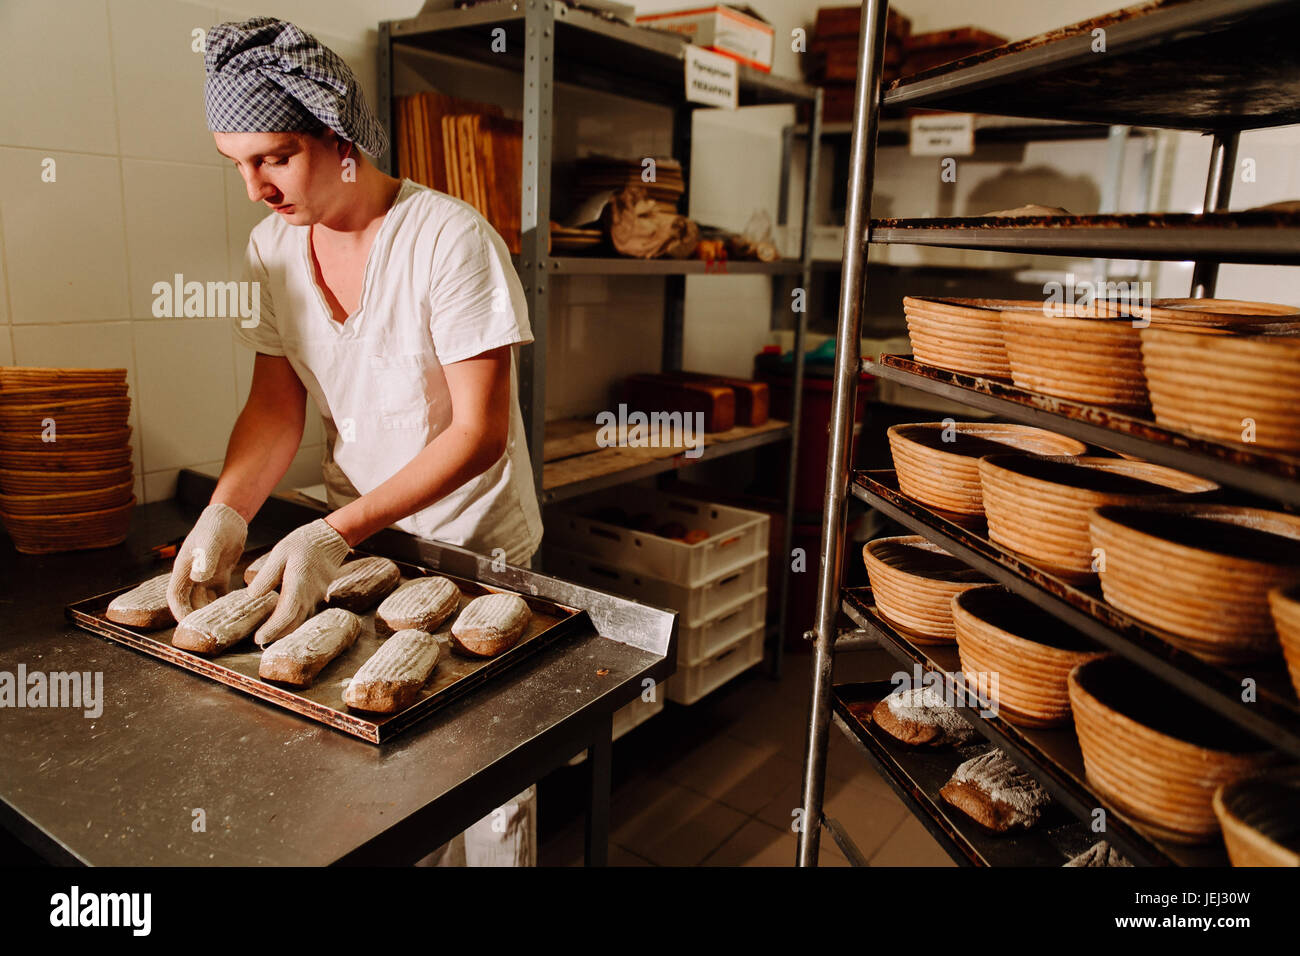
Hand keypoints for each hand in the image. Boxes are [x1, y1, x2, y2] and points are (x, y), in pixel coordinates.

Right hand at [167, 503, 247, 621]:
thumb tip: (199, 578)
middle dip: (197, 618)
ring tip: (226, 625)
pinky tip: (238, 611)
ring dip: (212, 612)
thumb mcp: (210, 541)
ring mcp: (205, 576)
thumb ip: (205, 558)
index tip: (187, 626)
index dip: (179, 612)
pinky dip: (225, 604)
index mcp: (184, 569)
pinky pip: (219, 595)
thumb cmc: (215, 526)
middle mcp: (192, 576)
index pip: (175, 596)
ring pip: (205, 600)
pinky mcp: (219, 575)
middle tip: (211, 632)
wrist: (228, 517)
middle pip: (190, 602)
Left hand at [247, 519, 349, 645]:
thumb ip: (266, 576)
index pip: (285, 615)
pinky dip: (293, 621)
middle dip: (276, 635)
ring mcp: (316, 597)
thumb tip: (253, 595)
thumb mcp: (280, 553)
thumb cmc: (304, 543)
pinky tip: (284, 621)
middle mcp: (309, 596)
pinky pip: (305, 613)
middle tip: (259, 641)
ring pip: (300, 620)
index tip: (258, 638)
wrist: (331, 539)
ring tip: (269, 634)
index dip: (272, 629)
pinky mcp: (318, 595)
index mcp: (298, 585)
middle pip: (293, 624)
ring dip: (285, 630)